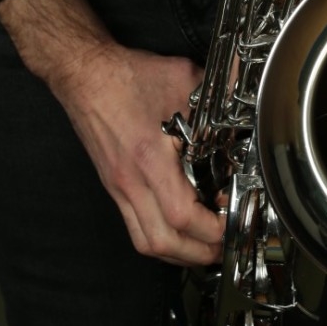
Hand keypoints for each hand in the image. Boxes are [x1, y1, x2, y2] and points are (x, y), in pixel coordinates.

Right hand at [54, 43, 224, 266]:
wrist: (83, 73)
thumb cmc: (125, 76)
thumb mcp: (180, 77)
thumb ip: (217, 89)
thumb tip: (243, 94)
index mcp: (149, 157)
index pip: (181, 215)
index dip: (210, 229)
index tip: (230, 218)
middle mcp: (130, 180)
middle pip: (162, 242)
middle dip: (198, 252)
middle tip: (223, 243)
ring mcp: (118, 186)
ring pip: (145, 242)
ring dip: (177, 252)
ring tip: (202, 245)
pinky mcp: (113, 185)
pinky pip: (134, 227)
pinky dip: (158, 239)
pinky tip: (175, 229)